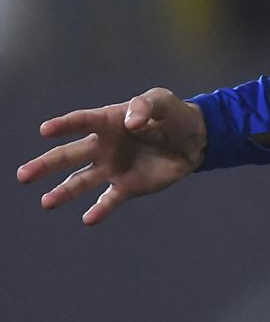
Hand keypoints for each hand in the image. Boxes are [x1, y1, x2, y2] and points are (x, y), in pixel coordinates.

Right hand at [17, 88, 206, 224]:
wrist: (194, 140)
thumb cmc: (172, 116)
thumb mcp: (162, 102)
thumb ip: (145, 107)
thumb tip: (131, 122)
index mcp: (108, 121)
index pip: (82, 122)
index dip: (64, 125)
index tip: (45, 130)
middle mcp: (103, 146)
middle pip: (69, 155)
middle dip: (45, 165)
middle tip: (23, 175)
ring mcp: (112, 168)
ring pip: (80, 181)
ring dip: (63, 192)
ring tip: (46, 202)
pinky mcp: (126, 186)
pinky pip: (108, 200)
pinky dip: (99, 210)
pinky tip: (88, 219)